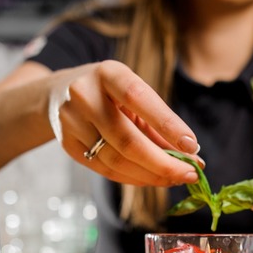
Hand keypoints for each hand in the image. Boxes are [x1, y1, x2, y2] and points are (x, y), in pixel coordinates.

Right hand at [48, 60, 201, 185]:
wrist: (59, 94)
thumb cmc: (108, 93)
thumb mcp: (133, 94)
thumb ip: (159, 123)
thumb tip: (192, 157)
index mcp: (108, 73)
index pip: (138, 98)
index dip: (167, 124)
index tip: (192, 145)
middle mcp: (84, 95)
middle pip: (127, 140)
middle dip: (163, 163)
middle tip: (190, 174)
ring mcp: (71, 122)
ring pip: (117, 160)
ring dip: (151, 175)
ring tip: (175, 178)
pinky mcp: (68, 145)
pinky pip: (105, 170)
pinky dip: (134, 178)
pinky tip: (152, 179)